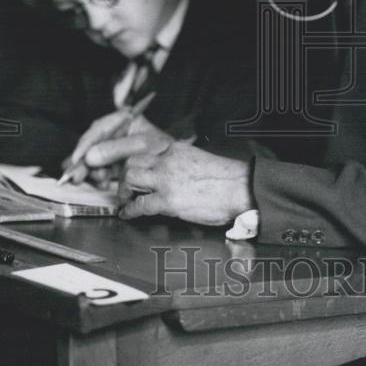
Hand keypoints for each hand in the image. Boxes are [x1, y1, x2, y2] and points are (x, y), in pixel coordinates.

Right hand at [71, 115, 175, 186]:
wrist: (178, 168)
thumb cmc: (166, 151)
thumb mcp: (143, 146)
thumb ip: (116, 150)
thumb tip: (89, 157)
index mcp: (123, 119)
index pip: (98, 129)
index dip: (85, 144)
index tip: (77, 158)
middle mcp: (116, 132)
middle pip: (92, 145)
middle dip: (83, 161)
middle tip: (74, 175)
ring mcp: (115, 148)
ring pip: (94, 159)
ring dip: (91, 171)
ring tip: (98, 179)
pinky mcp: (116, 163)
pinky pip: (100, 169)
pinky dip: (98, 177)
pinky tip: (101, 182)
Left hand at [118, 141, 252, 226]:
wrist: (240, 188)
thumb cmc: (226, 179)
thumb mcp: (198, 161)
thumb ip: (180, 164)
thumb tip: (169, 177)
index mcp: (175, 150)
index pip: (145, 153)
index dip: (137, 165)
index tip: (135, 174)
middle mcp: (167, 160)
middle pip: (132, 162)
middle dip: (125, 176)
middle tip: (126, 189)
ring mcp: (165, 178)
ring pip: (130, 178)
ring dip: (124, 191)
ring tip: (126, 201)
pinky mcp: (167, 199)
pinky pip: (139, 204)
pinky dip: (130, 210)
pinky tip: (128, 215)